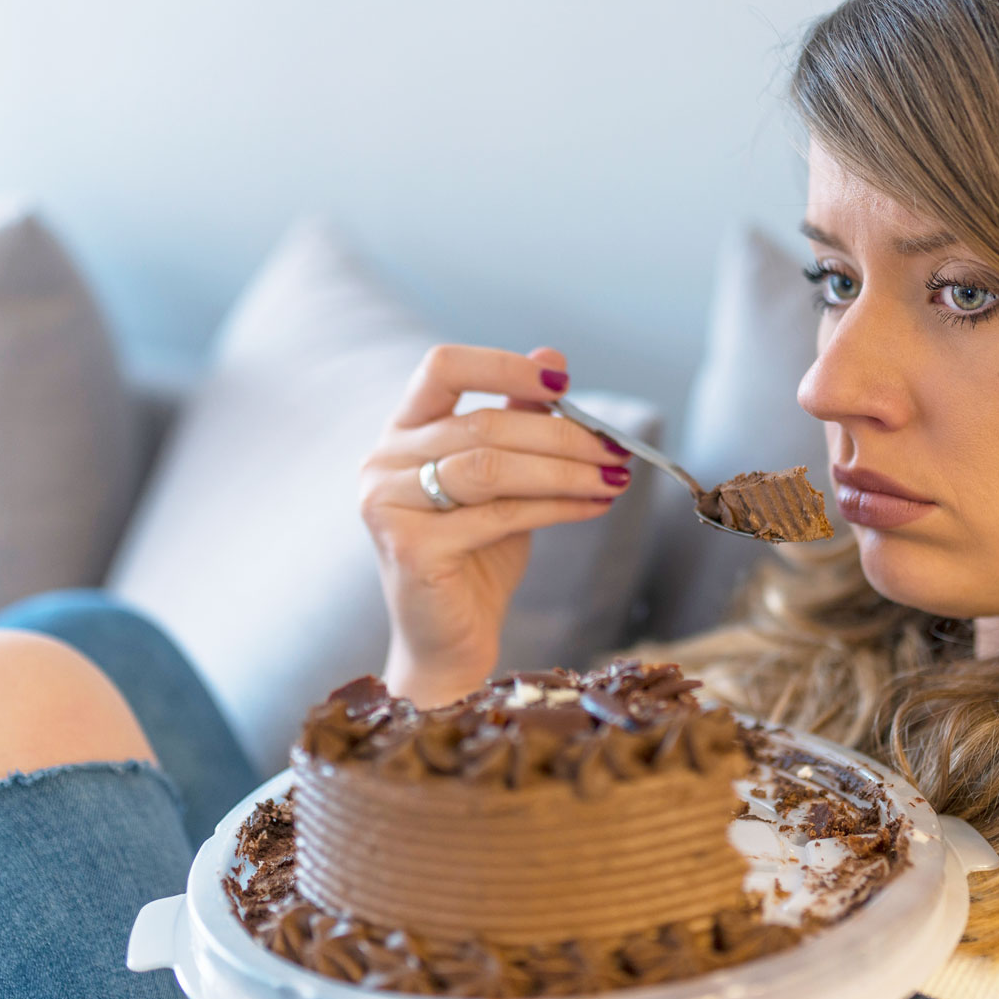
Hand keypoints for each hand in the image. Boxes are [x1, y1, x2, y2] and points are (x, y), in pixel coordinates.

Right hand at [359, 343, 631, 706]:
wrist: (450, 639)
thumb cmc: (476, 556)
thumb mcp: (502, 480)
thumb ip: (518, 421)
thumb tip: (553, 359)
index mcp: (402, 432)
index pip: (442, 368)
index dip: (503, 366)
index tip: (561, 385)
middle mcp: (383, 461)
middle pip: (482, 424)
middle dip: (560, 435)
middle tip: (615, 449)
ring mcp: (388, 504)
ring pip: (491, 467)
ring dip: (565, 470)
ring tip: (613, 478)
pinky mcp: (411, 547)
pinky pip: (499, 514)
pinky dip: (557, 507)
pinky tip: (594, 507)